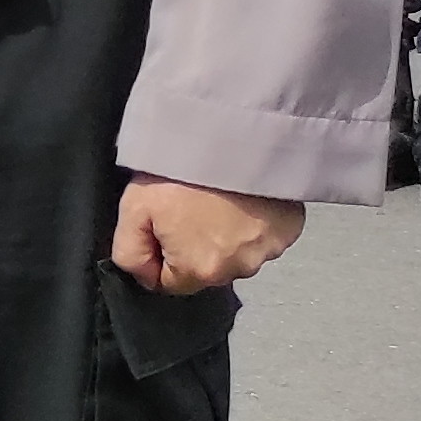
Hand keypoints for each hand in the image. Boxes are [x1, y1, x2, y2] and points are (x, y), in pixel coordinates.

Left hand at [112, 177, 305, 294]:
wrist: (232, 137)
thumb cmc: (180, 173)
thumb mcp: (133, 211)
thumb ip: (131, 253)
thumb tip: (144, 276)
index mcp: (200, 271)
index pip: (170, 283)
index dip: (159, 256)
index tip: (160, 226)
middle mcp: (240, 269)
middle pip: (206, 269)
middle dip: (193, 246)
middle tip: (188, 208)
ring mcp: (270, 250)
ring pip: (236, 253)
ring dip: (225, 235)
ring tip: (215, 200)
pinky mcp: (289, 230)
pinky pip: (264, 235)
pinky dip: (252, 222)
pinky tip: (241, 198)